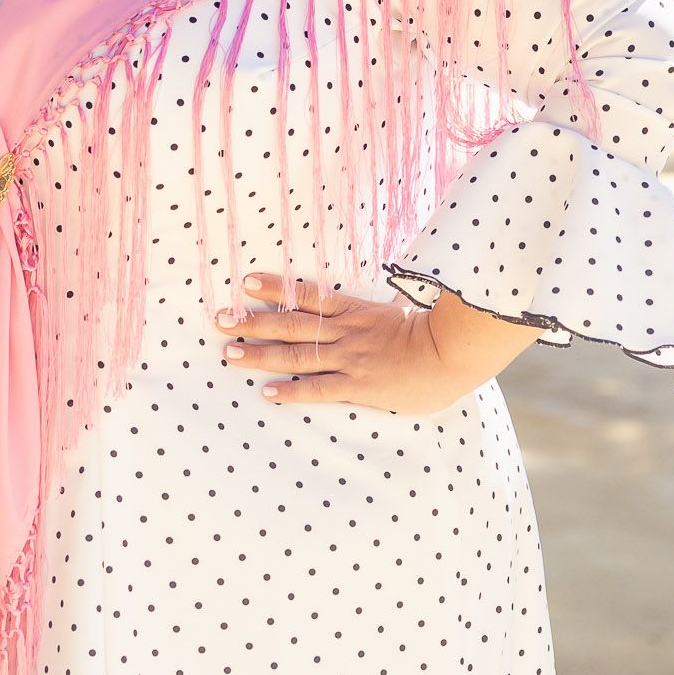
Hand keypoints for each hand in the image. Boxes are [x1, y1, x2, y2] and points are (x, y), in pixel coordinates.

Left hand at [215, 272, 491, 415]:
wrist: (453, 354)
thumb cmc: (434, 334)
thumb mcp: (403, 312)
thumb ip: (383, 308)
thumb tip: (385, 298)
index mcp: (356, 310)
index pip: (307, 296)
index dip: (274, 288)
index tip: (245, 282)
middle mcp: (346, 332)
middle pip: (291, 323)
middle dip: (253, 321)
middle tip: (219, 319)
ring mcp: (350, 358)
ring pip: (297, 354)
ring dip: (261, 354)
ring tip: (229, 353)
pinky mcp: (358, 385)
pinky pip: (319, 388)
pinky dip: (292, 390)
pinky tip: (267, 392)